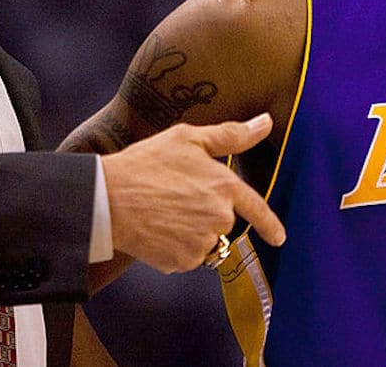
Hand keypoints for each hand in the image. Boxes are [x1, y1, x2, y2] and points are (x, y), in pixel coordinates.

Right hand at [99, 112, 285, 273]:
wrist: (107, 198)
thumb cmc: (145, 163)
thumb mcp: (188, 138)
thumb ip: (231, 135)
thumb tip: (265, 123)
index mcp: (224, 186)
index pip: (257, 209)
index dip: (269, 224)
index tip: (278, 237)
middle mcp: (218, 218)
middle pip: (222, 222)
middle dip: (205, 213)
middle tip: (174, 197)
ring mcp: (201, 242)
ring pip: (203, 240)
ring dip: (189, 231)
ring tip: (162, 211)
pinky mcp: (181, 261)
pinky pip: (184, 256)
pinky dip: (173, 247)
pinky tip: (156, 229)